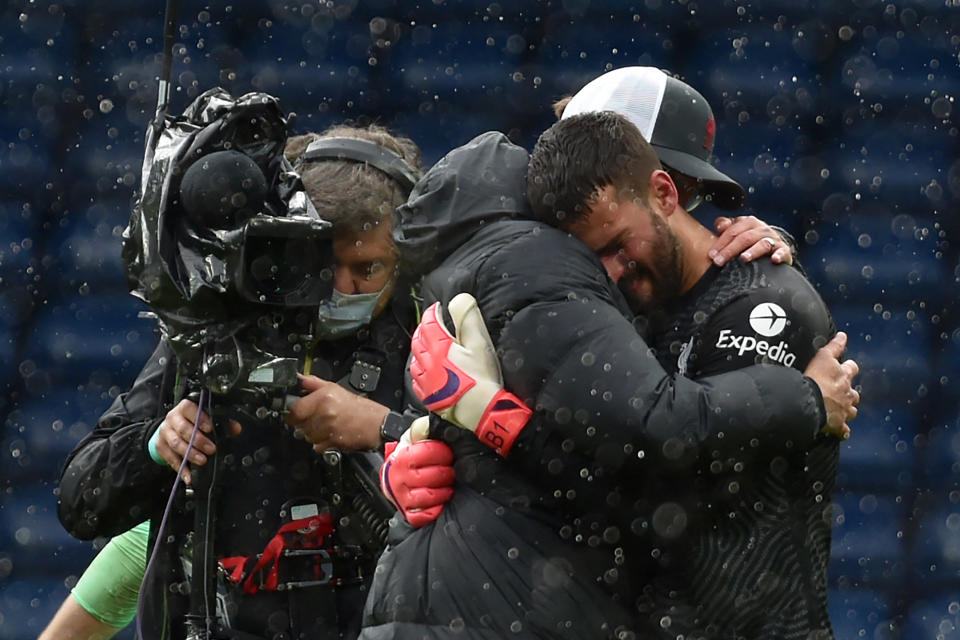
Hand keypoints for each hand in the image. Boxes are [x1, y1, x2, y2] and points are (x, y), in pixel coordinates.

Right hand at [155, 398, 241, 484]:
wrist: (171, 427)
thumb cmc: (192, 420)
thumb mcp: (206, 416)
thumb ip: (221, 421)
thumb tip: (235, 428)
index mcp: (185, 408)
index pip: (190, 409)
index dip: (200, 419)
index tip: (210, 428)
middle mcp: (173, 419)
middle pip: (183, 429)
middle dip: (198, 441)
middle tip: (211, 449)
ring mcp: (165, 433)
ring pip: (176, 444)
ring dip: (190, 454)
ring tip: (202, 460)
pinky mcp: (161, 447)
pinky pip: (170, 459)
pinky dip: (181, 468)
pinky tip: (189, 475)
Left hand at [285, 375, 385, 451]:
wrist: (375, 424)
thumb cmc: (358, 407)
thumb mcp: (335, 388)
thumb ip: (314, 383)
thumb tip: (299, 379)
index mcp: (323, 398)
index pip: (294, 410)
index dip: (292, 413)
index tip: (295, 413)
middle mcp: (325, 413)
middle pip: (298, 425)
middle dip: (303, 423)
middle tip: (314, 419)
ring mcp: (328, 429)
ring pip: (306, 436)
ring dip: (312, 434)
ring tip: (324, 427)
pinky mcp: (332, 442)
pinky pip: (316, 446)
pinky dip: (320, 443)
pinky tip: (329, 435)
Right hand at [380, 417, 454, 527]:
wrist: (394, 473)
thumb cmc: (411, 456)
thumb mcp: (416, 438)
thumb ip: (425, 429)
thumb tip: (432, 423)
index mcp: (402, 457)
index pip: (427, 452)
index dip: (442, 452)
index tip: (448, 453)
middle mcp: (399, 477)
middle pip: (430, 476)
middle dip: (446, 473)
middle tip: (450, 471)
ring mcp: (401, 496)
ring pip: (428, 496)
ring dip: (443, 492)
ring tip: (447, 486)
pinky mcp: (406, 512)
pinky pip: (421, 516)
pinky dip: (433, 511)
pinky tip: (439, 502)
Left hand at [409, 293, 530, 455]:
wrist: (479, 411)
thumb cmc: (482, 379)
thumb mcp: (479, 342)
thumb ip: (467, 317)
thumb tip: (458, 300)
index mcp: (439, 346)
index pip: (429, 322)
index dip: (432, 312)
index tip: (437, 308)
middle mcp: (427, 362)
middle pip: (419, 338)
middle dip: (425, 328)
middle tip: (433, 324)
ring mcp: (426, 380)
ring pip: (415, 358)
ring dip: (421, 347)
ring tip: (429, 344)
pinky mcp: (428, 395)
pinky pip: (417, 378)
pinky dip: (420, 368)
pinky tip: (428, 369)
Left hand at [710, 215, 793, 265]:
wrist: (774, 247)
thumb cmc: (750, 240)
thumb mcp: (738, 232)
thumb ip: (726, 227)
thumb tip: (720, 226)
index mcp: (749, 223)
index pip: (733, 231)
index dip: (721, 242)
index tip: (711, 254)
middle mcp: (762, 229)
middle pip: (745, 238)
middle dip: (730, 250)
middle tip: (719, 261)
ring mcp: (774, 239)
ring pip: (762, 243)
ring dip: (753, 251)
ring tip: (743, 258)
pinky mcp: (784, 250)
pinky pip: (782, 251)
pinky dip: (778, 255)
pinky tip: (773, 260)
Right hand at [802, 332, 859, 438]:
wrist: (809, 402)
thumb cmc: (815, 379)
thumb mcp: (822, 357)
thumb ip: (834, 346)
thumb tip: (843, 335)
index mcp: (843, 377)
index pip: (851, 368)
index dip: (848, 368)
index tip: (845, 367)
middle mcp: (847, 393)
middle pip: (853, 392)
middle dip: (848, 392)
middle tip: (839, 391)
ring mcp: (844, 410)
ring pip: (851, 410)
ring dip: (847, 410)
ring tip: (838, 410)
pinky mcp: (838, 425)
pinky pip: (843, 430)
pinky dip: (841, 430)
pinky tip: (838, 430)